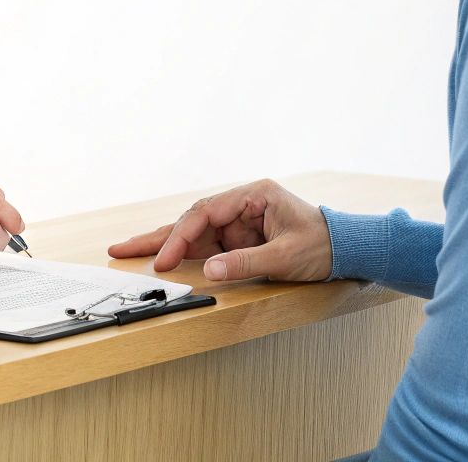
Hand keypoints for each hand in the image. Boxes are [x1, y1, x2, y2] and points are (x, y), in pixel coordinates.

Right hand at [106, 179, 331, 282]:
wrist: (347, 249)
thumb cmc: (324, 244)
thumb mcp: (286, 256)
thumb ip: (247, 263)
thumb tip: (211, 272)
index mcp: (252, 195)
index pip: (205, 213)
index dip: (180, 237)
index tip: (164, 259)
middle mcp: (240, 205)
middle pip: (190, 220)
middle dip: (156, 237)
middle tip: (120, 248)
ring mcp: (237, 222)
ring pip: (192, 233)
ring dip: (163, 246)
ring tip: (128, 253)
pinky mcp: (238, 239)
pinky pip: (205, 247)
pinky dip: (183, 255)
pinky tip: (160, 259)